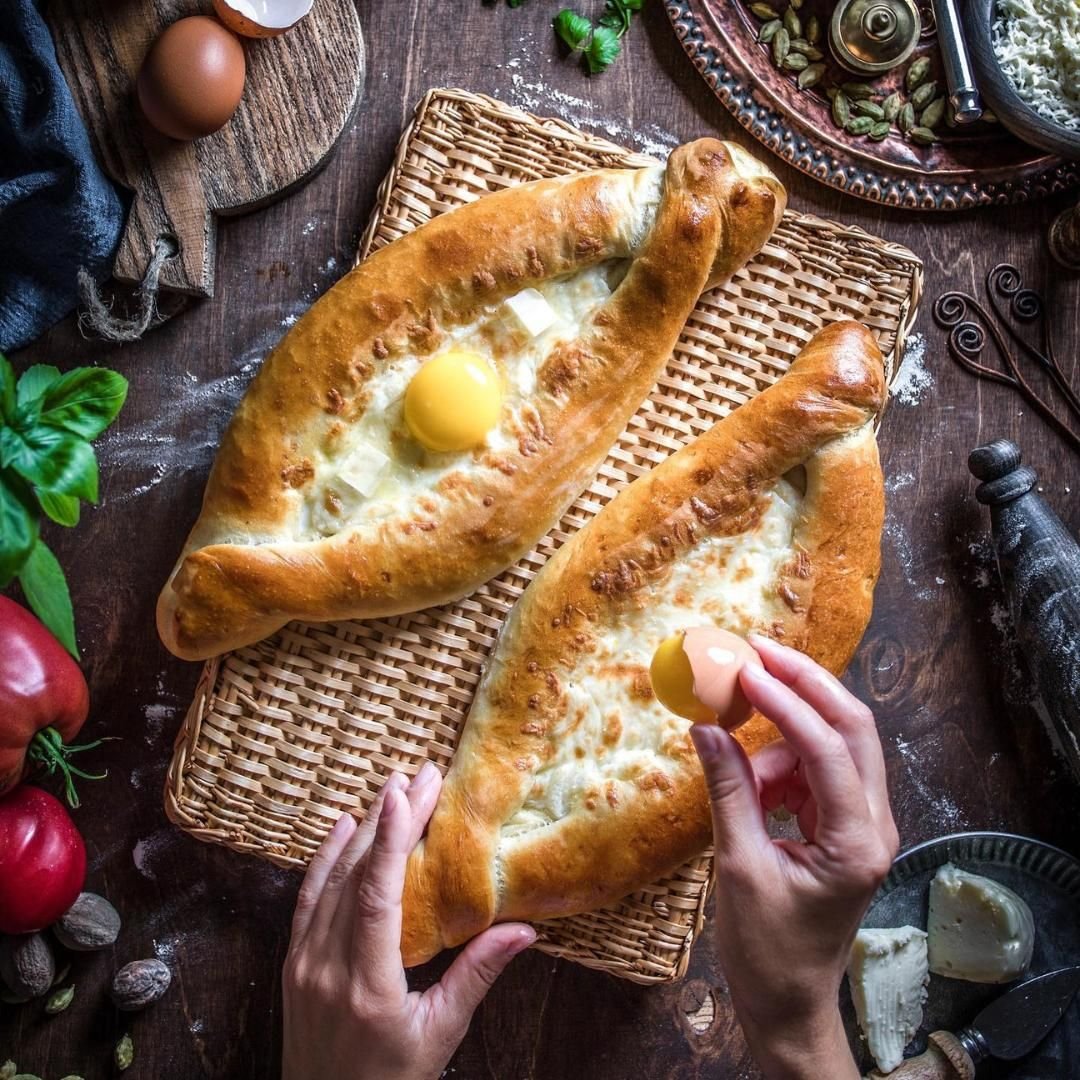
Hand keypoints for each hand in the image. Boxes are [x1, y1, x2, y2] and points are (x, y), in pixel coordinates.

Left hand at [282, 763, 534, 1079]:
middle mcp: (326, 967)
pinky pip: (307, 898)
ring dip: (364, 830)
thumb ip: (476, 976)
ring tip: (392, 789)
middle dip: (390, 818)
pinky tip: (343, 827)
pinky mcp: (293, 963)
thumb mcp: (439, 1034)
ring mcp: (303, 963)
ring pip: (331, 879)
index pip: (377, 895)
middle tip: (420, 774)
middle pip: (357, 875)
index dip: (393, 838)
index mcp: (367, 986)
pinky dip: (326, 858)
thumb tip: (523, 930)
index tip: (408, 793)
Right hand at [690, 634, 897, 1079]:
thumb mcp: (738, 868)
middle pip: (853, 727)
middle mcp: (873, 824)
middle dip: (805, 684)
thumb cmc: (767, 951)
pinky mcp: (842, 824)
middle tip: (756, 650)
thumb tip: (705, 727)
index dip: (786, 702)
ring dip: (784, 730)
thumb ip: (727, 792)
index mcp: (857, 842)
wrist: (789, 1003)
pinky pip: (814, 769)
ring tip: (733, 743)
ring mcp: (862, 822)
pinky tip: (749, 776)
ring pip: (833, 743)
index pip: (829, 749)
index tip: (744, 670)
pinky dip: (780, 760)